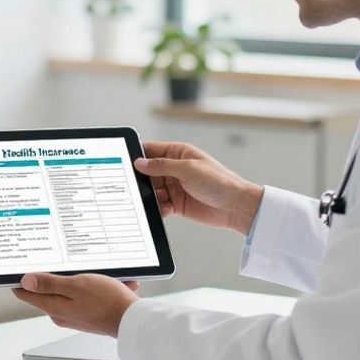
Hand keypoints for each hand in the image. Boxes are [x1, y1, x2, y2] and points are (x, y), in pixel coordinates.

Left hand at [12, 273, 139, 336]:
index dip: (19, 279)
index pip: (25, 294)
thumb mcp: (75, 285)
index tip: (18, 267)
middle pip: (46, 291)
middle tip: (60, 261)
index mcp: (54, 307)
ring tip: (92, 273)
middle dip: (52, 275)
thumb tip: (25, 281)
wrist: (133, 320)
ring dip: (77, 280)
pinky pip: (84, 297)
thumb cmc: (107, 302)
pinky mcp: (87, 315)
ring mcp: (74, 316)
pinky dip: (93, 288)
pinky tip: (105, 282)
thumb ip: (49, 283)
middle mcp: (61, 314)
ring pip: (68, 292)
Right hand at [134, 141, 263, 236]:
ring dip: (148, 195)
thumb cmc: (219, 182)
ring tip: (147, 199)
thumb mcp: (188, 169)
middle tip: (131, 184)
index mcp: (178, 153)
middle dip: (140, 178)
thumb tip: (140, 162)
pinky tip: (158, 209)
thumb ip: (162, 165)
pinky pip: (159, 205)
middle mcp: (175, 169)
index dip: (137, 155)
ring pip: (151, 190)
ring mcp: (175, 187)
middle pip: (148, 172)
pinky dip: (155, 208)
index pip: (151, 150)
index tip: (124, 161)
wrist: (235, 206)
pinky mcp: (176, 204)